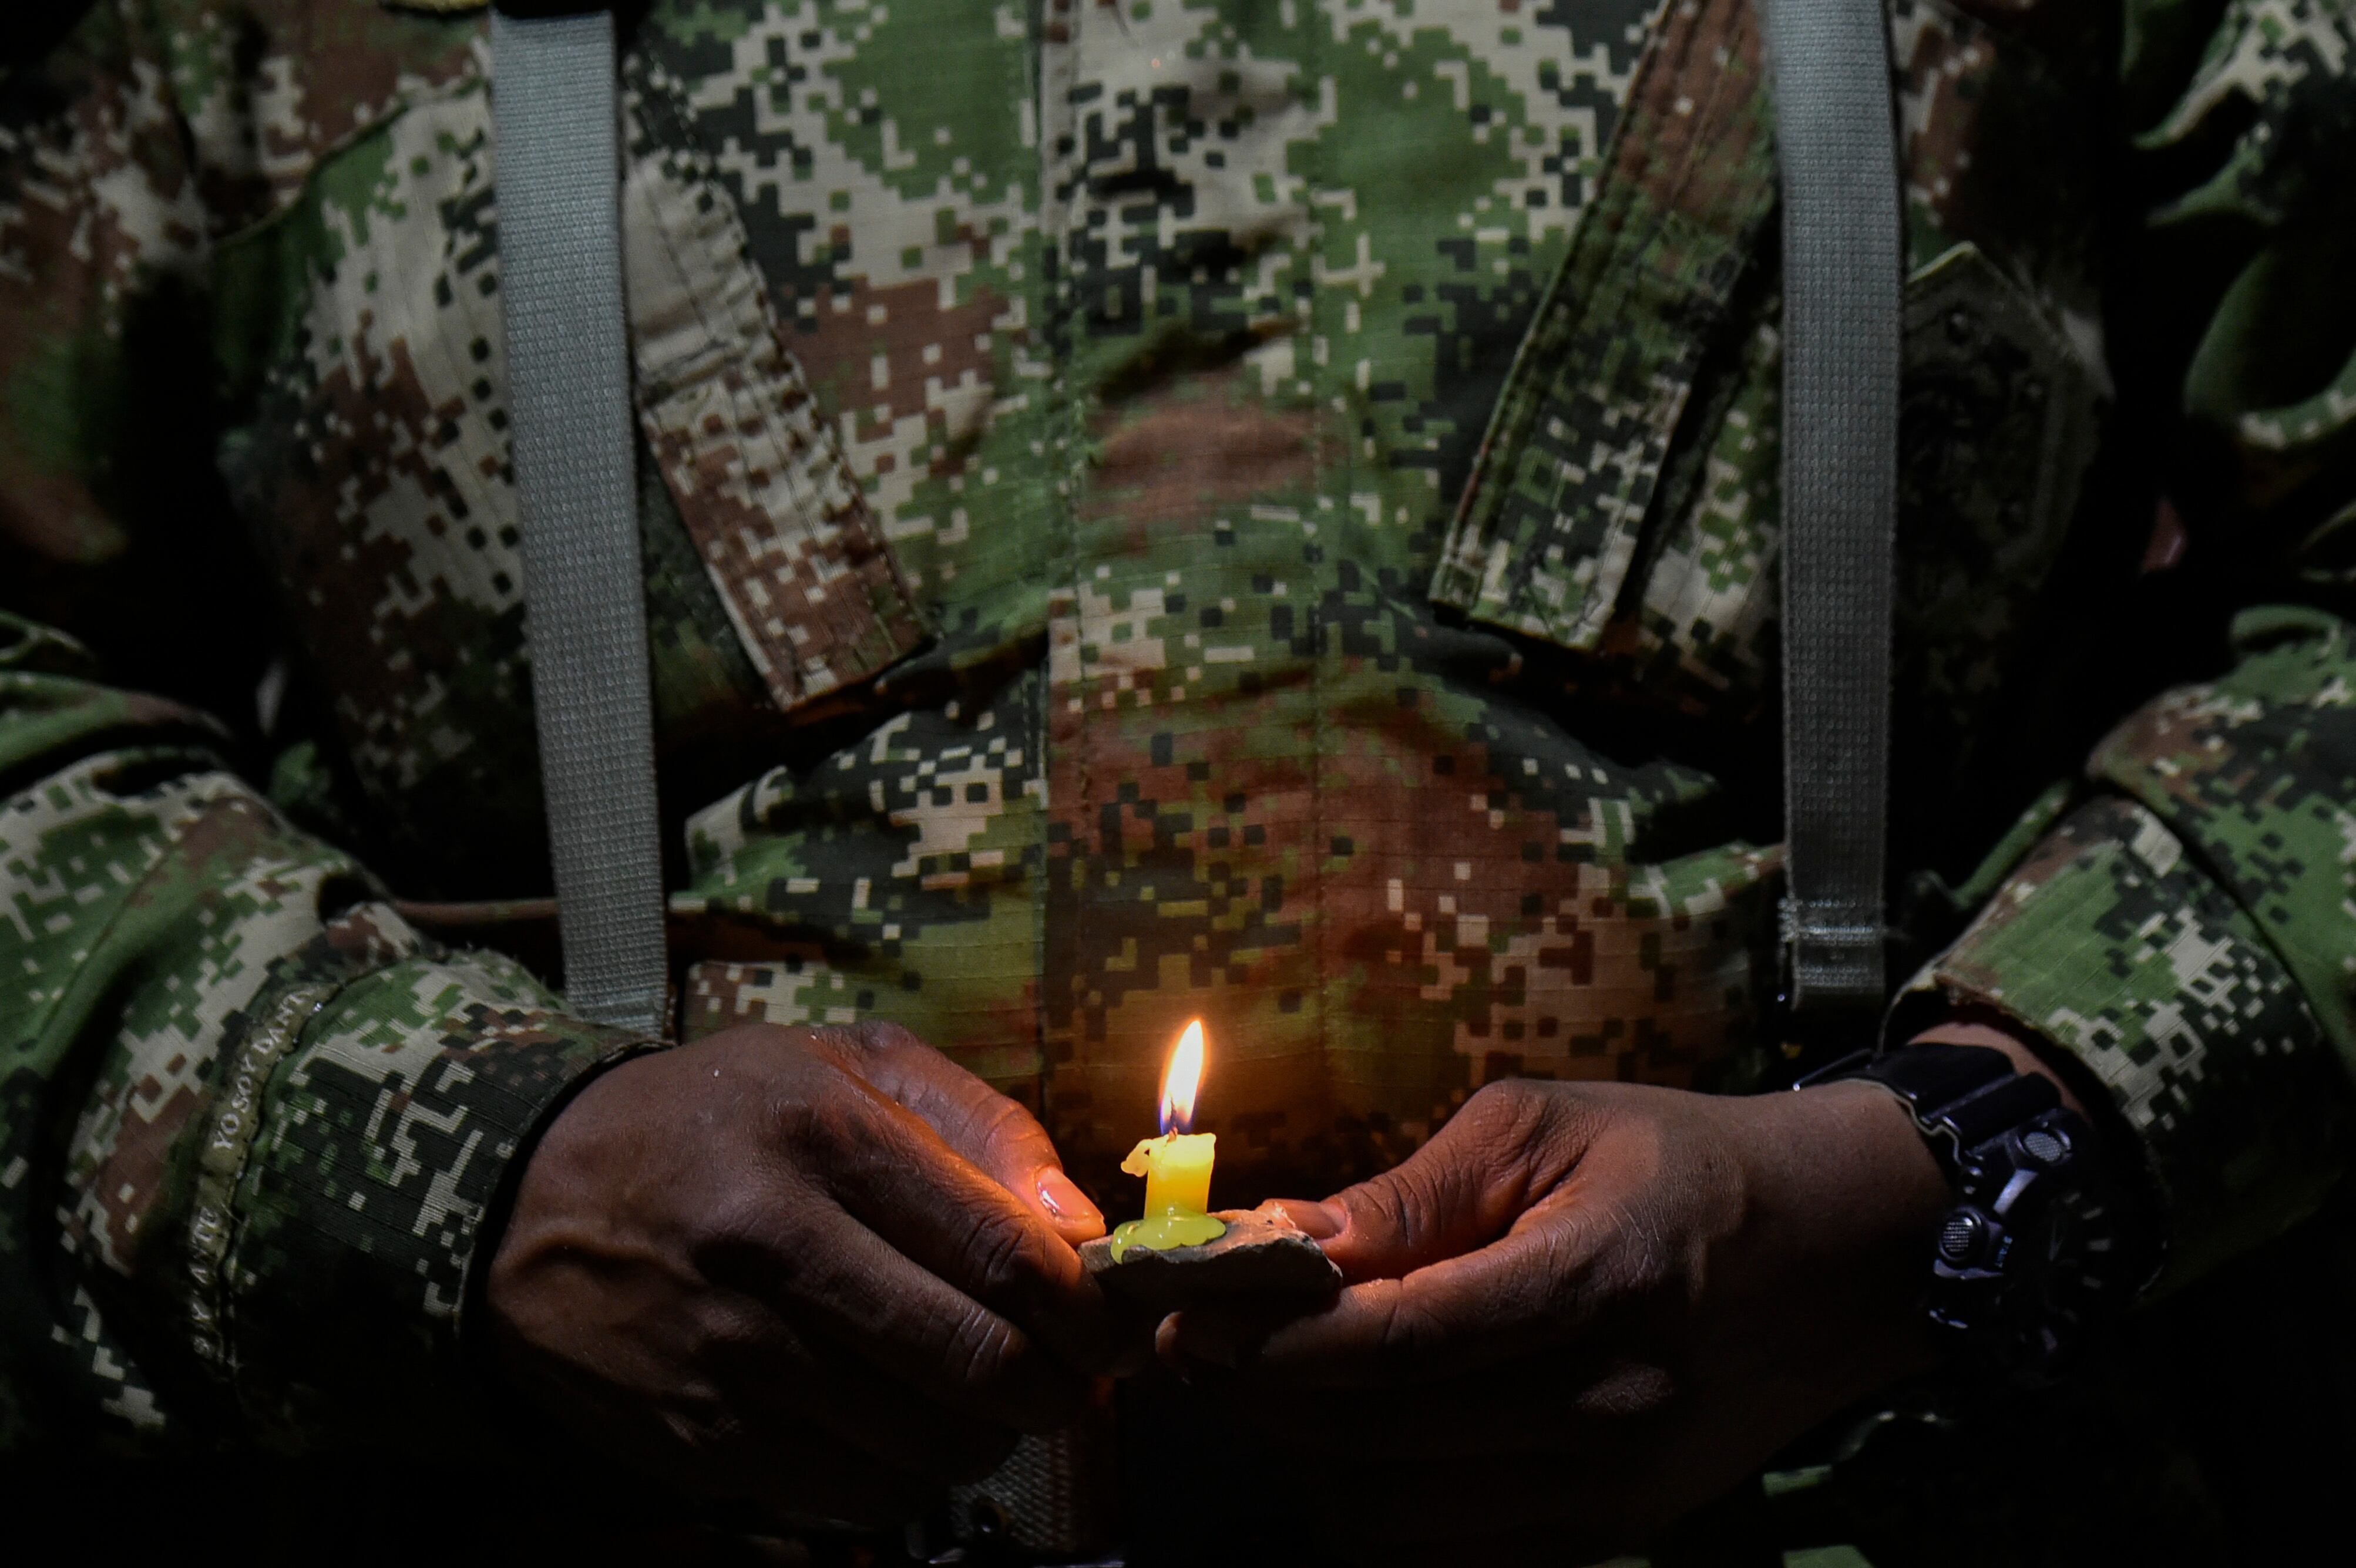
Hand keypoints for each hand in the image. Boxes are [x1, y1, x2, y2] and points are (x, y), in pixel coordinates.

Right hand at [483, 1021, 1112, 1525]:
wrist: (525, 1200)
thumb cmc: (717, 1121)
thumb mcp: (844, 1068)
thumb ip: (982, 1129)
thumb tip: (1081, 1229)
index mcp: (824, 1136)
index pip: (1004, 1253)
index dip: (1089, 1308)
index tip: (1114, 1323)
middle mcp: (776, 1246)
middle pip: (979, 1361)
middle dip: (1060, 1386)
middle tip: (1072, 1376)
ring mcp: (732, 1354)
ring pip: (930, 1442)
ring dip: (988, 1434)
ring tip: (979, 1394)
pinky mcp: (701, 1438)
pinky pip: (860, 1494)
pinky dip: (911, 1475)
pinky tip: (900, 1423)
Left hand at [1162, 1075, 1953, 1564]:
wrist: (1835, 1255)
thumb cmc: (1676, 1163)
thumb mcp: (1544, 1127)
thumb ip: (1410, 1194)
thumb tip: (1281, 1242)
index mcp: (1593, 1285)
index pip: (1397, 1346)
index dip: (1274, 1342)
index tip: (1185, 1316)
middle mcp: (1605, 1410)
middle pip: (1376, 1437)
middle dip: (1261, 1395)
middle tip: (1197, 1342)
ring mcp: (1610, 1491)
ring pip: (1393, 1510)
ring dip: (1305, 1453)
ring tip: (1269, 1381)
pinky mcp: (1609, 1532)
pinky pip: (1446, 1549)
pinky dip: (1373, 1499)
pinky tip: (1351, 1431)